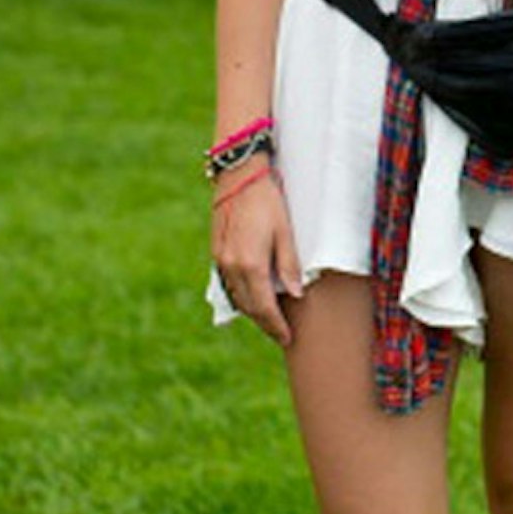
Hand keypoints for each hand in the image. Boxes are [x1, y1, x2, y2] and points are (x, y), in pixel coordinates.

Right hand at [211, 169, 303, 345]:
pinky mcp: (216, 251)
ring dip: (253, 311)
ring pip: (237, 297)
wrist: (238, 175)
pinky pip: (229, 283)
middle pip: (249, 307)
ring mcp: (220, 259)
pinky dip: (242, 295)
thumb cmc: (267, 200)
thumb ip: (289, 265)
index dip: (276, 326)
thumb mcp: (285, 231)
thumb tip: (295, 294)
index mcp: (251, 264)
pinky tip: (253, 296)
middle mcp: (231, 266)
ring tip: (270, 319)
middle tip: (280, 334)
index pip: (265, 307)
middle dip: (265, 324)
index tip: (287, 338)